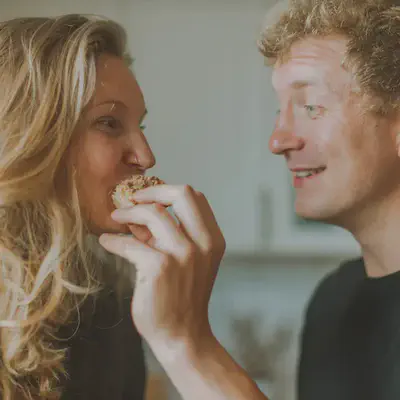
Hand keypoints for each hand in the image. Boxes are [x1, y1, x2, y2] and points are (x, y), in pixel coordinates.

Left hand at [98, 184, 225, 344]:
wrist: (182, 334)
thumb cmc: (183, 297)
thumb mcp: (186, 261)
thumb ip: (168, 235)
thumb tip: (141, 211)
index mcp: (213, 239)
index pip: (196, 198)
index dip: (170, 191)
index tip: (151, 197)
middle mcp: (203, 244)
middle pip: (182, 193)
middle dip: (154, 190)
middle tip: (133, 197)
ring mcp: (183, 255)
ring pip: (153, 212)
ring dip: (129, 212)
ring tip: (116, 217)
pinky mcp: (159, 268)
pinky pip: (130, 242)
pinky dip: (114, 240)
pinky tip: (107, 242)